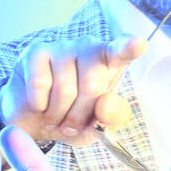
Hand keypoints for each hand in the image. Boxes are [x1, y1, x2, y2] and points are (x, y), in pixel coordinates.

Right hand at [0, 34, 146, 144]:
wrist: (32, 122)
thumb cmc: (70, 118)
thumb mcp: (97, 126)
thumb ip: (112, 117)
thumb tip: (105, 105)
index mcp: (110, 62)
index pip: (122, 51)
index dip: (130, 48)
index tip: (138, 45)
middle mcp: (89, 48)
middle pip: (91, 85)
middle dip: (79, 115)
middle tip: (70, 125)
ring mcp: (62, 47)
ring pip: (64, 89)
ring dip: (58, 114)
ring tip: (54, 118)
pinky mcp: (36, 52)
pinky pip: (40, 85)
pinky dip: (39, 105)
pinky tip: (39, 105)